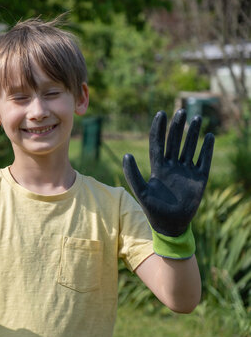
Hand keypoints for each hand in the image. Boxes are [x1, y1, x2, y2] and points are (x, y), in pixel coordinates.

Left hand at [123, 109, 214, 236]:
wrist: (170, 225)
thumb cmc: (152, 210)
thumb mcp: (140, 192)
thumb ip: (133, 174)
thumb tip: (127, 154)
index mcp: (157, 167)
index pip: (158, 143)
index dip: (159, 129)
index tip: (161, 113)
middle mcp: (172, 166)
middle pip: (174, 142)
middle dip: (177, 127)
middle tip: (181, 110)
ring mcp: (186, 172)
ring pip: (189, 148)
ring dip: (193, 134)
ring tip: (196, 118)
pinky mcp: (199, 179)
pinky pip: (204, 161)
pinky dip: (207, 149)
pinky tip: (209, 137)